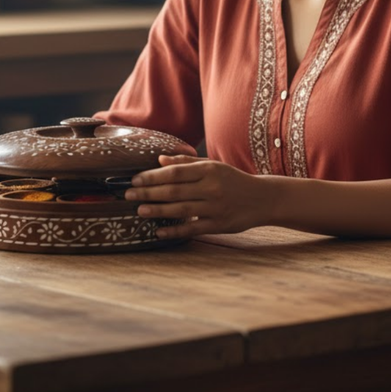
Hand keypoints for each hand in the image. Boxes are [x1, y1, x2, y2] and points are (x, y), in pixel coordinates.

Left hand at [124, 154, 270, 239]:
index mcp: (208, 170)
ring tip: (139, 210)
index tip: (135, 179)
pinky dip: (174, 231)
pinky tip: (159, 231)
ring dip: (157, 210)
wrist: (262, 198)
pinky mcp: (219, 225)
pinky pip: (192, 229)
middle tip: (128, 195)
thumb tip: (160, 160)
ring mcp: (215, 207)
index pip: (174, 173)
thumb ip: (186, 163)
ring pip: (180, 210)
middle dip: (148, 193)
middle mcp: (211, 188)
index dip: (152, 176)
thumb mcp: (213, 166)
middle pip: (174, 191)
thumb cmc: (233, 179)